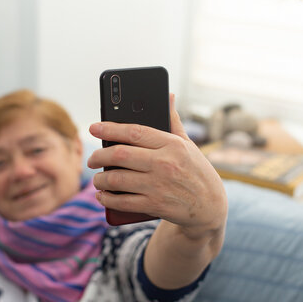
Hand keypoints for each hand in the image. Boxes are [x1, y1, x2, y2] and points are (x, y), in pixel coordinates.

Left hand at [87, 94, 226, 237]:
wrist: (210, 206)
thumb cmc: (196, 171)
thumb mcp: (188, 144)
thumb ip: (173, 121)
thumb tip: (168, 95)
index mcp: (172, 144)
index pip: (134, 131)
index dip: (110, 128)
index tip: (93, 127)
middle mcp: (164, 164)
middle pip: (120, 155)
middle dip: (99, 156)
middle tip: (92, 159)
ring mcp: (159, 186)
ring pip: (117, 179)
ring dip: (100, 179)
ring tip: (96, 178)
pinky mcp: (155, 206)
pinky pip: (123, 202)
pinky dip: (107, 199)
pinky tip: (102, 196)